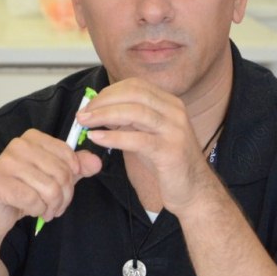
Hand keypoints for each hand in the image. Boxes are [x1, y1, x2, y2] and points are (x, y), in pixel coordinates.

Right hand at [0, 129, 101, 240]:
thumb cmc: (24, 192)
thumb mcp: (55, 178)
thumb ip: (77, 168)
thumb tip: (97, 162)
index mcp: (32, 138)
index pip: (67, 154)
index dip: (73, 175)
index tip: (68, 186)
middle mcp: (17, 146)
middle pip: (60, 173)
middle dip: (64, 196)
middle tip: (58, 206)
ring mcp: (4, 163)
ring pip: (49, 188)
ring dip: (52, 206)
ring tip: (47, 211)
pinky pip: (32, 199)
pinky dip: (38, 210)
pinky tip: (33, 211)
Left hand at [78, 78, 213, 213]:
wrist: (194, 189)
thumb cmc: (168, 162)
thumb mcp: (148, 134)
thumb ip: (129, 120)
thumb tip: (100, 110)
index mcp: (170, 103)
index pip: (136, 86)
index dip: (109, 92)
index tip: (90, 104)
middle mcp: (175, 112)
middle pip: (134, 94)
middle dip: (103, 101)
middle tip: (83, 113)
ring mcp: (174, 130)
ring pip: (135, 112)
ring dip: (104, 115)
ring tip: (85, 123)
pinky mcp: (170, 151)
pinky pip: (137, 139)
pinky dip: (113, 137)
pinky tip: (97, 139)